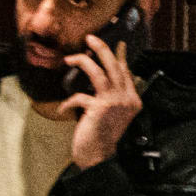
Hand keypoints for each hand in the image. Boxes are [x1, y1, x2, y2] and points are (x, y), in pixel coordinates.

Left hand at [65, 28, 144, 170]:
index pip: (126, 72)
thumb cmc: (102, 135)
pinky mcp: (99, 108)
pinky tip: (63, 108)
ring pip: (99, 72)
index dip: (120, 56)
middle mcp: (126, 99)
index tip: (119, 44)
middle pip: (115, 66)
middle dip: (102, 48)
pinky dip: (68, 101)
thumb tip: (101, 76)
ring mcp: (114, 103)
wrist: (99, 158)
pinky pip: (80, 96)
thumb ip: (111, 96)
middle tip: (90, 38)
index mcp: (132, 100)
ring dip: (84, 61)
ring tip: (71, 57)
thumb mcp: (112, 113)